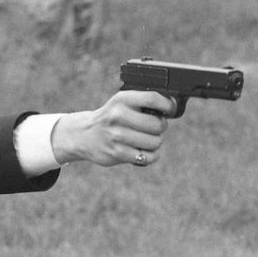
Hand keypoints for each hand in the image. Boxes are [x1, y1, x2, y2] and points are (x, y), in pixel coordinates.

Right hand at [51, 89, 174, 167]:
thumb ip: (144, 102)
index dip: (168, 106)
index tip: (170, 110)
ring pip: (155, 142)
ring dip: (155, 143)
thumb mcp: (122, 102)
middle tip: (154, 128)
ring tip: (147, 140)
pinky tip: (144, 152)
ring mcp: (116, 136)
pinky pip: (147, 157)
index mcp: (122, 99)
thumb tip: (173, 106)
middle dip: (160, 127)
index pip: (153, 99)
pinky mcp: (116, 153)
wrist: (84, 134)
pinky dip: (150, 156)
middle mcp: (118, 116)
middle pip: (158, 124)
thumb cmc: (112, 117)